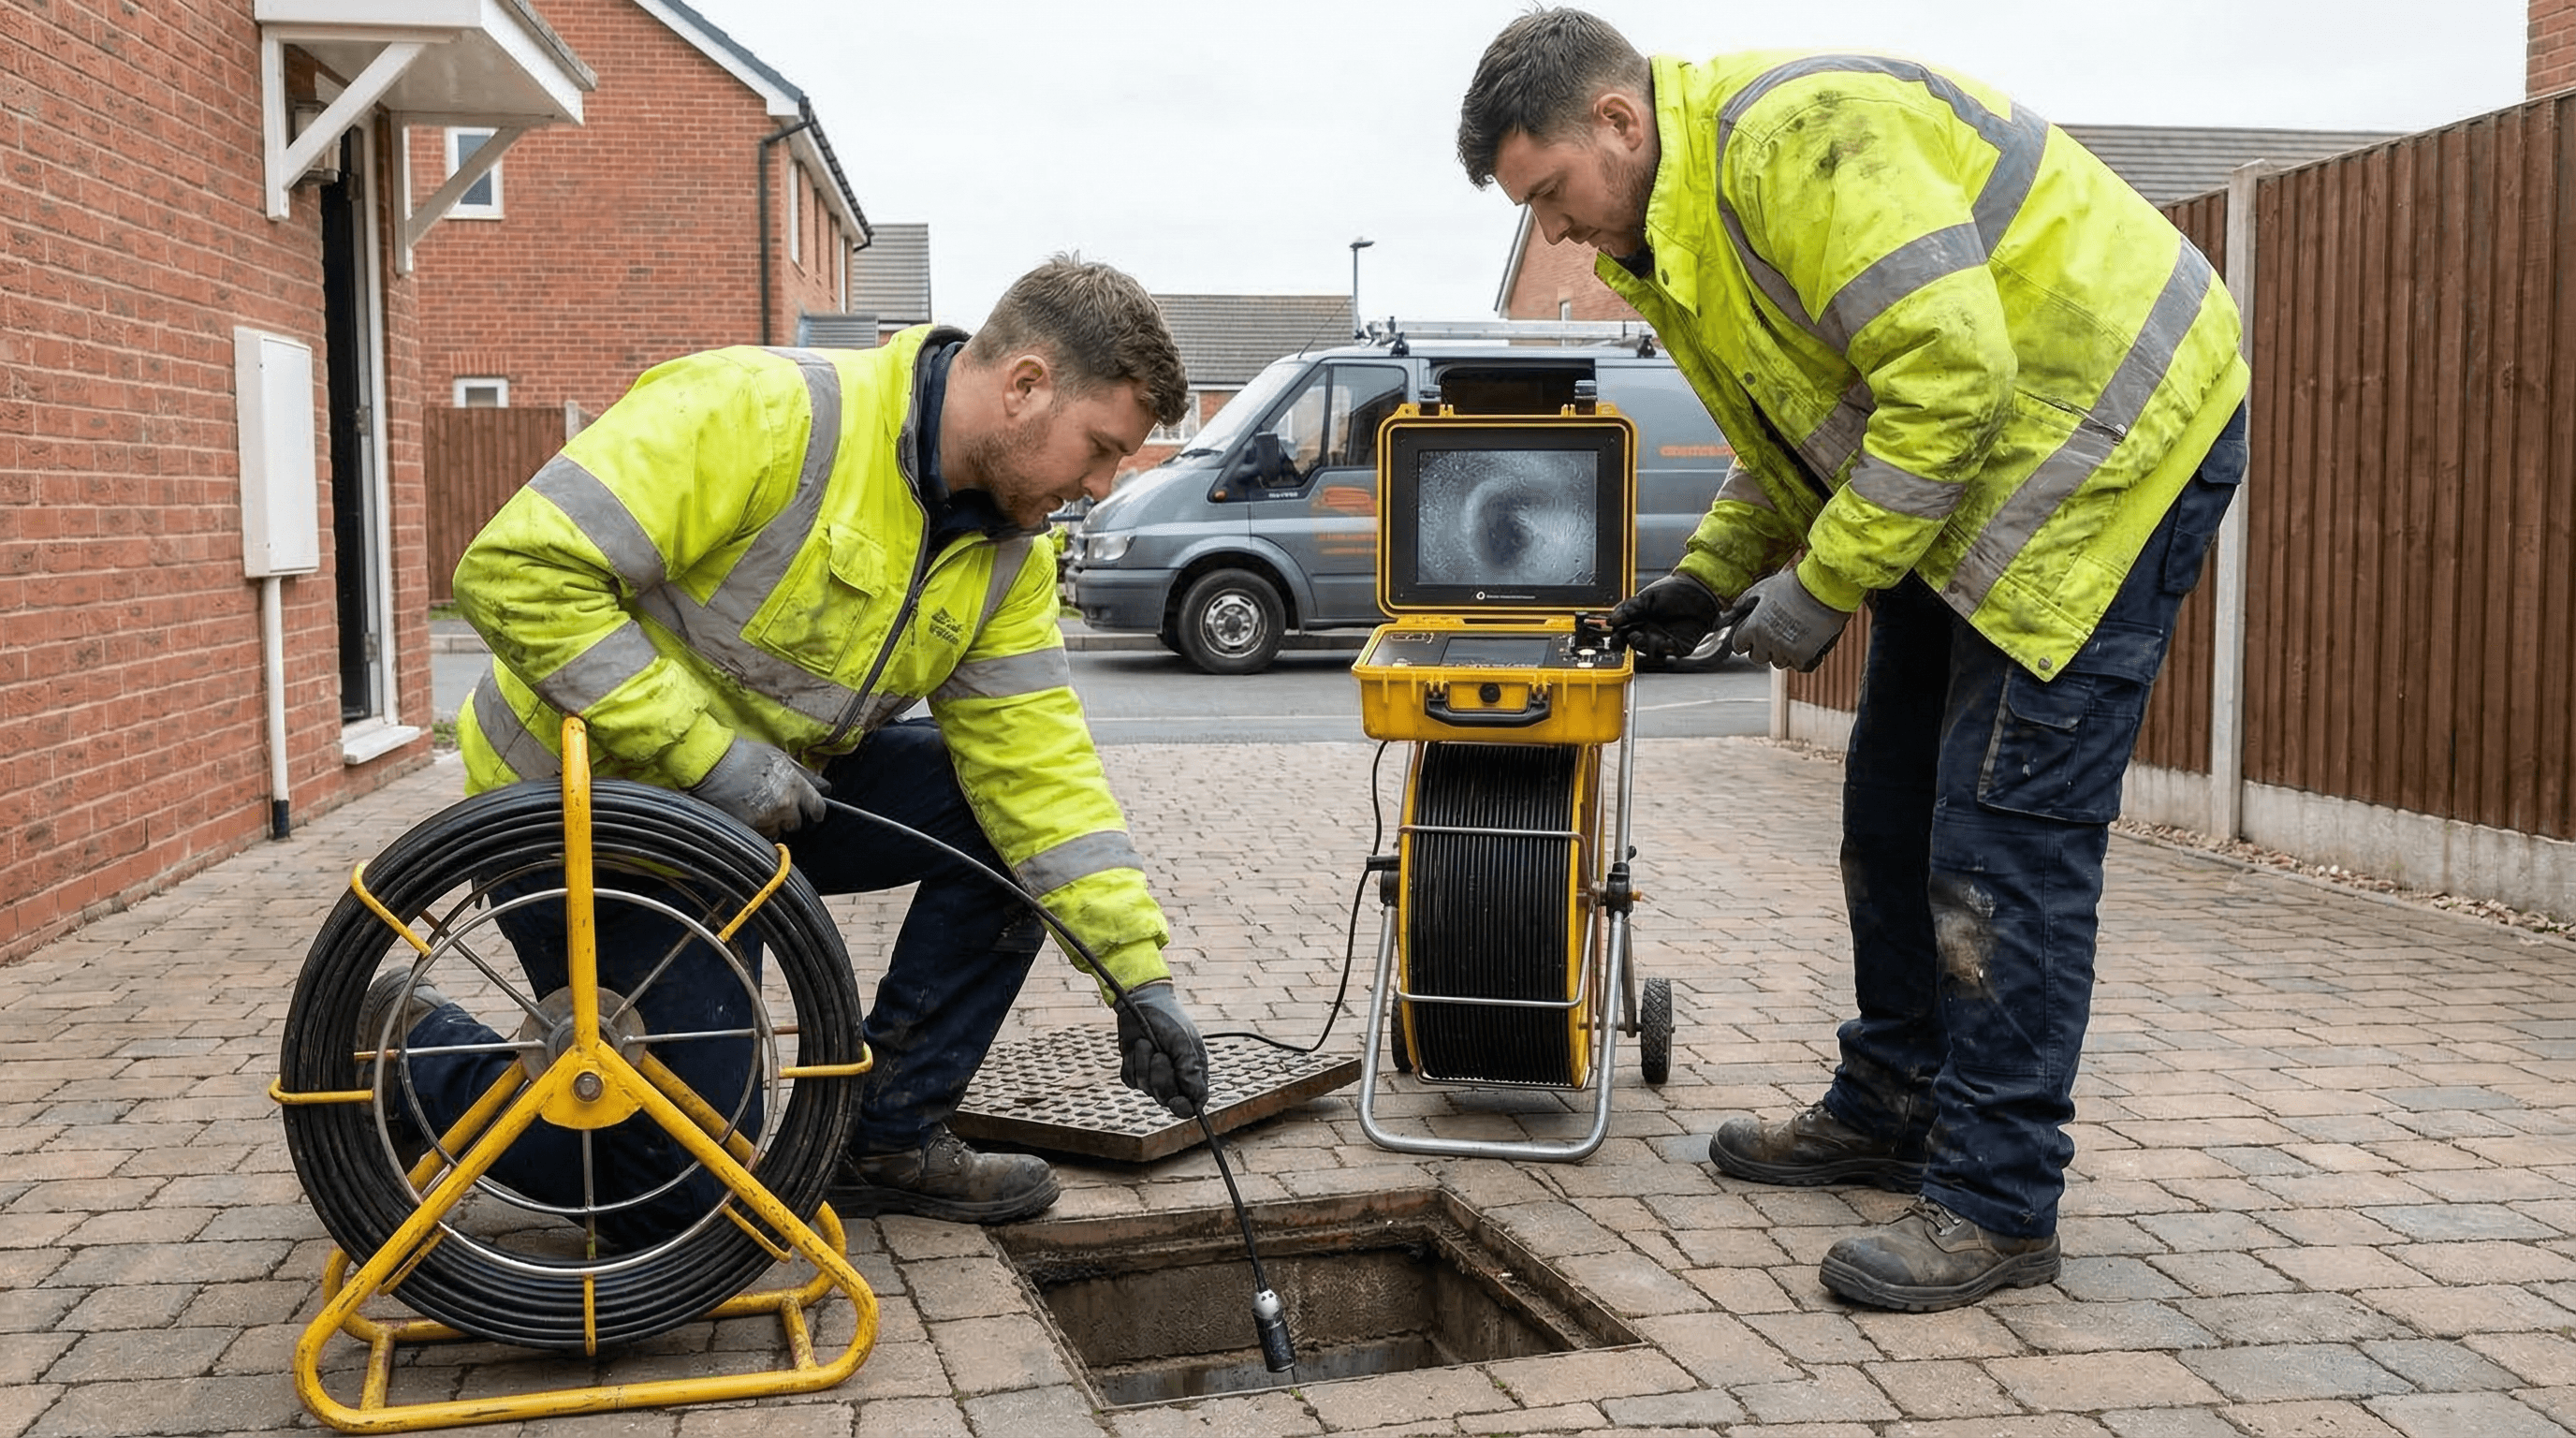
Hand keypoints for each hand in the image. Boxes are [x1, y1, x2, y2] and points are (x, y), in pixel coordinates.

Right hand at [689, 737, 827, 836]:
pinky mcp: (749, 827)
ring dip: (774, 823)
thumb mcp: (780, 757)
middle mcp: (784, 804)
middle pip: (798, 823)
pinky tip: (750, 812)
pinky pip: (762, 835)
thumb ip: (803, 774)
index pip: (818, 809)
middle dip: (791, 816)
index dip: (815, 811)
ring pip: (779, 831)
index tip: (812, 811)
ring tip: (760, 806)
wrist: (713, 762)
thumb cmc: (744, 755)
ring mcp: (767, 818)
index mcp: (796, 785)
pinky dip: (759, 827)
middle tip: (777, 804)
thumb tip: (823, 786)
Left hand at [1115, 980, 1210, 1116]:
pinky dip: (1132, 1062)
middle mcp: (1174, 1078)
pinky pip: (1130, 1079)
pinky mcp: (1135, 1070)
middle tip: (1159, 1054)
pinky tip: (1136, 1047)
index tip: (1175, 1102)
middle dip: (1160, 1077)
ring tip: (1146, 1042)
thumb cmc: (1170, 1019)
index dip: (1183, 1108)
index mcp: (1192, 1073)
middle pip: (1166, 1099)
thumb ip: (1190, 1070)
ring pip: (1145, 1088)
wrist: (1143, 1002)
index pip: (1191, 1104)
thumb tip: (1197, 1098)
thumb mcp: (1183, 1042)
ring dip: (1143, 1064)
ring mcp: (1153, 1075)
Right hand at [1608, 572, 1723, 658]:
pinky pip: (1669, 653)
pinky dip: (1665, 649)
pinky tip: (1665, 642)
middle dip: (1631, 642)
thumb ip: (1628, 609)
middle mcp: (1650, 631)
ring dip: (1646, 646)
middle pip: (1634, 644)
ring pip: (1649, 651)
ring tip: (1648, 637)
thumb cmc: (1675, 590)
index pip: (1623, 633)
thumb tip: (1612, 620)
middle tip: (1631, 636)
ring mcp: (1664, 640)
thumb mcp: (1647, 597)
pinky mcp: (1679, 646)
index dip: (1617, 637)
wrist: (1699, 589)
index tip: (1614, 637)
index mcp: (1640, 620)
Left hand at [1726, 567, 1849, 671]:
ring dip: (1784, 652)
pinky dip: (1804, 659)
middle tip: (1776, 634)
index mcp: (1753, 627)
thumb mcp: (1763, 588)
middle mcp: (1767, 643)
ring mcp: (1786, 651)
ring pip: (1779, 662)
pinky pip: (1800, 666)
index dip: (1745, 640)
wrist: (1824, 588)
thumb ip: (1744, 602)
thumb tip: (1733, 611)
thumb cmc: (1794, 585)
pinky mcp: (1805, 657)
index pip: (1739, 646)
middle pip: (1758, 658)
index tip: (1752, 635)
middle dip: (1764, 648)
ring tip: (1795, 634)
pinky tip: (1808, 645)